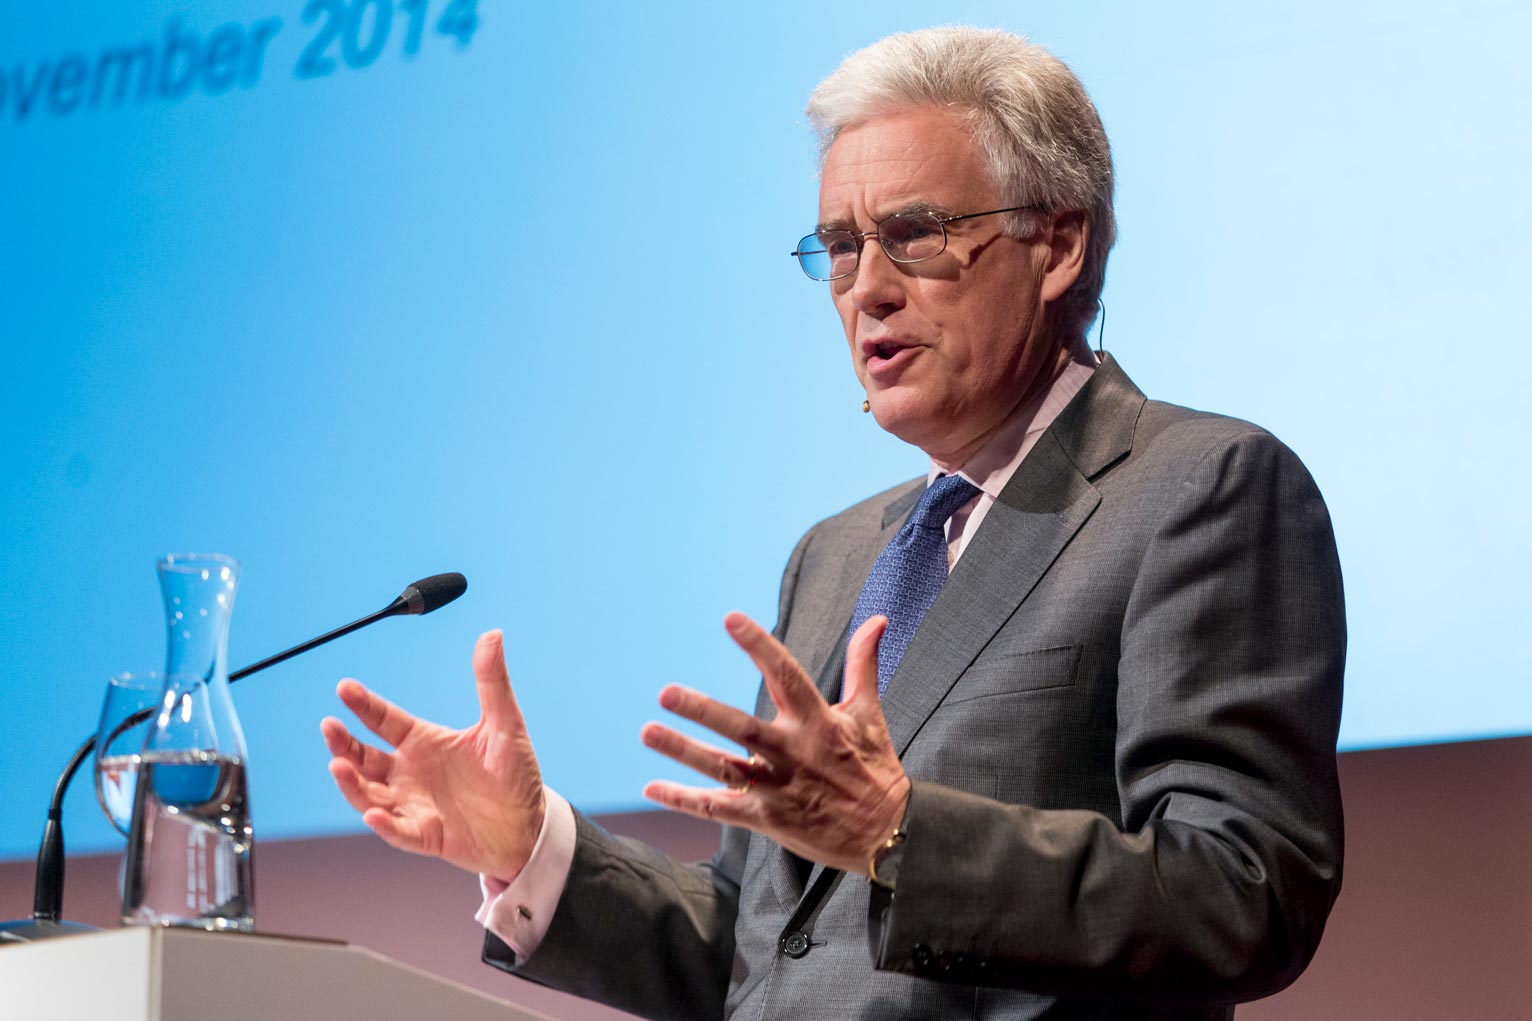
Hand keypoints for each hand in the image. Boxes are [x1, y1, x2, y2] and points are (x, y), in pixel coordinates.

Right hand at [320, 629, 545, 881]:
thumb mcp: (505, 724)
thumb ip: (492, 682)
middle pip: (365, 757)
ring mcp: (414, 805)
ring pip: (370, 794)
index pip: (385, 720)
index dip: (364, 705)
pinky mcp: (427, 835)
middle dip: (344, 744)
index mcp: (424, 742)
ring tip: (338, 765)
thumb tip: (493, 634)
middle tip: (329, 727)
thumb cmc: (513, 773)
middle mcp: (411, 773)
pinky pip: (400, 831)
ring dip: (352, 783)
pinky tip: (373, 814)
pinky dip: (385, 824)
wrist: (530, 824)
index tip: (344, 687)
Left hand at [641, 612, 909, 874]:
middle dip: (704, 711)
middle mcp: (795, 752)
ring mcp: (779, 788)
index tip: (731, 619)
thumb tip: (876, 619)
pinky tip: (654, 788)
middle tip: (666, 693)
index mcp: (819, 721)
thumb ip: (864, 664)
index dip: (759, 646)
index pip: (786, 675)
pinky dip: (685, 800)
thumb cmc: (874, 767)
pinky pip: (720, 809)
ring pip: (724, 769)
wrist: (889, 832)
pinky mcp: (769, 819)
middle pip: (743, 728)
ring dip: (684, 751)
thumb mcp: (869, 713)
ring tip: (648, 731)